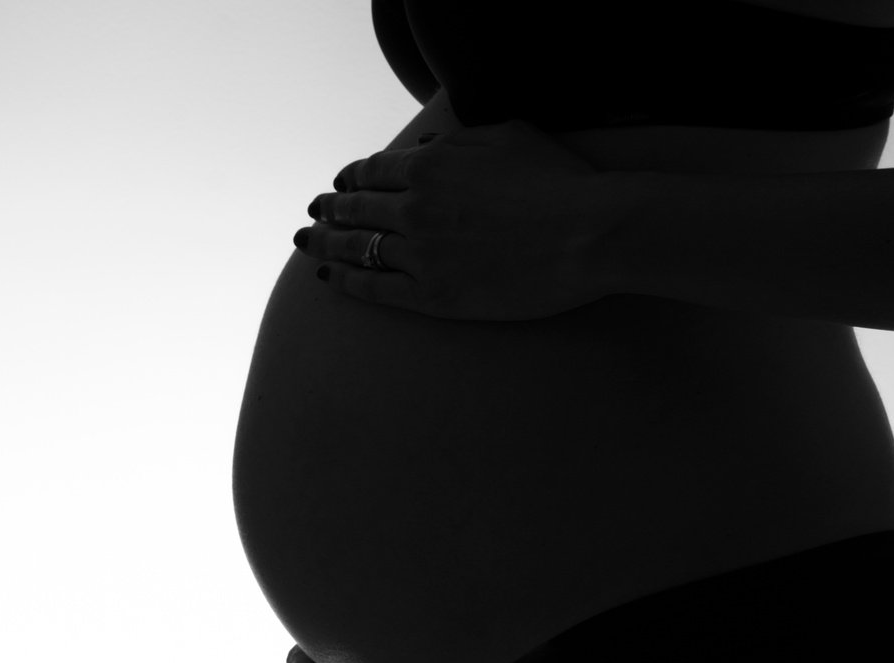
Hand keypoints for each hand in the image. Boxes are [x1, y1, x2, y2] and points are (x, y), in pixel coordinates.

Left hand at [295, 119, 605, 321]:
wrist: (586, 234)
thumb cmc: (558, 181)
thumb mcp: (506, 136)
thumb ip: (458, 140)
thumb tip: (427, 144)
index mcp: (429, 167)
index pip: (373, 170)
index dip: (351, 175)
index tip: (340, 181)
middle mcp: (414, 208)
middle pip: (356, 208)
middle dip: (330, 208)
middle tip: (314, 211)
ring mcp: (421, 255)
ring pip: (358, 248)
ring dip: (326, 243)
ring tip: (308, 242)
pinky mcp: (433, 297)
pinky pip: (375, 288)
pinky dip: (346, 282)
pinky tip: (327, 279)